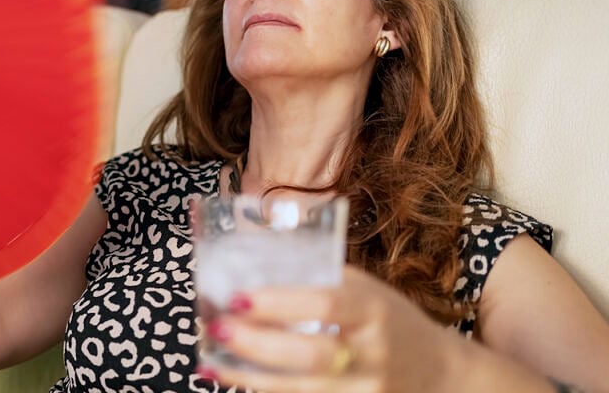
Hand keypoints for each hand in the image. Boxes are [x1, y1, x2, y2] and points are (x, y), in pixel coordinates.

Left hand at [200, 265, 458, 392]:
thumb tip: (252, 269)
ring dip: (250, 379)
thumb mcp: (366, 290)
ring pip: (302, 392)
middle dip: (256, 345)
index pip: (324, 304)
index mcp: (374, 309)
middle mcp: (373, 354)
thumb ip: (319, 280)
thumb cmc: (389, 321)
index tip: (236, 298)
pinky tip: (239, 385)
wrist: (439, 375)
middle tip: (216, 331)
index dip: (278, 303)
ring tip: (210, 365)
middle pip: (310, 356)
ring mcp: (369, 392)